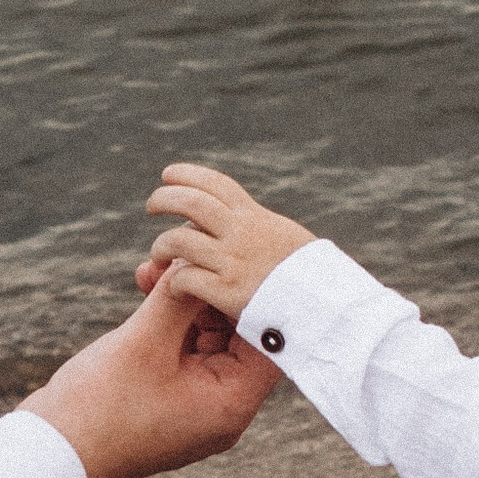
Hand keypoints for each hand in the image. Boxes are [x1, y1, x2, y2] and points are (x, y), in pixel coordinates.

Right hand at [19, 282, 280, 477]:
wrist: (51, 452)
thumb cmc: (100, 407)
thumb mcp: (145, 342)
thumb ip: (179, 297)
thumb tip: (202, 260)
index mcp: (230, 404)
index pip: (268, 341)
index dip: (255, 294)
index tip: (239, 257)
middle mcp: (221, 407)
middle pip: (239, 336)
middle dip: (211, 291)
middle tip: (186, 257)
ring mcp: (194, 402)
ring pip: (207, 336)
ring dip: (185, 301)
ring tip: (154, 269)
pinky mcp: (168, 394)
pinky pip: (181, 348)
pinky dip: (167, 320)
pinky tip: (145, 287)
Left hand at [141, 162, 316, 323]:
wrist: (326, 303)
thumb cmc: (309, 276)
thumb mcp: (285, 238)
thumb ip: (258, 228)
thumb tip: (239, 221)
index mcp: (255, 217)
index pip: (215, 184)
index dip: (187, 174)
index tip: (168, 174)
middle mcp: (241, 233)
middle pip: (190, 202)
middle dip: (164, 198)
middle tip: (152, 206)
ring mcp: (233, 261)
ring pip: (178, 240)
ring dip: (160, 247)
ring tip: (158, 256)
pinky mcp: (228, 292)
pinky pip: (185, 279)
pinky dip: (174, 283)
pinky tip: (176, 289)